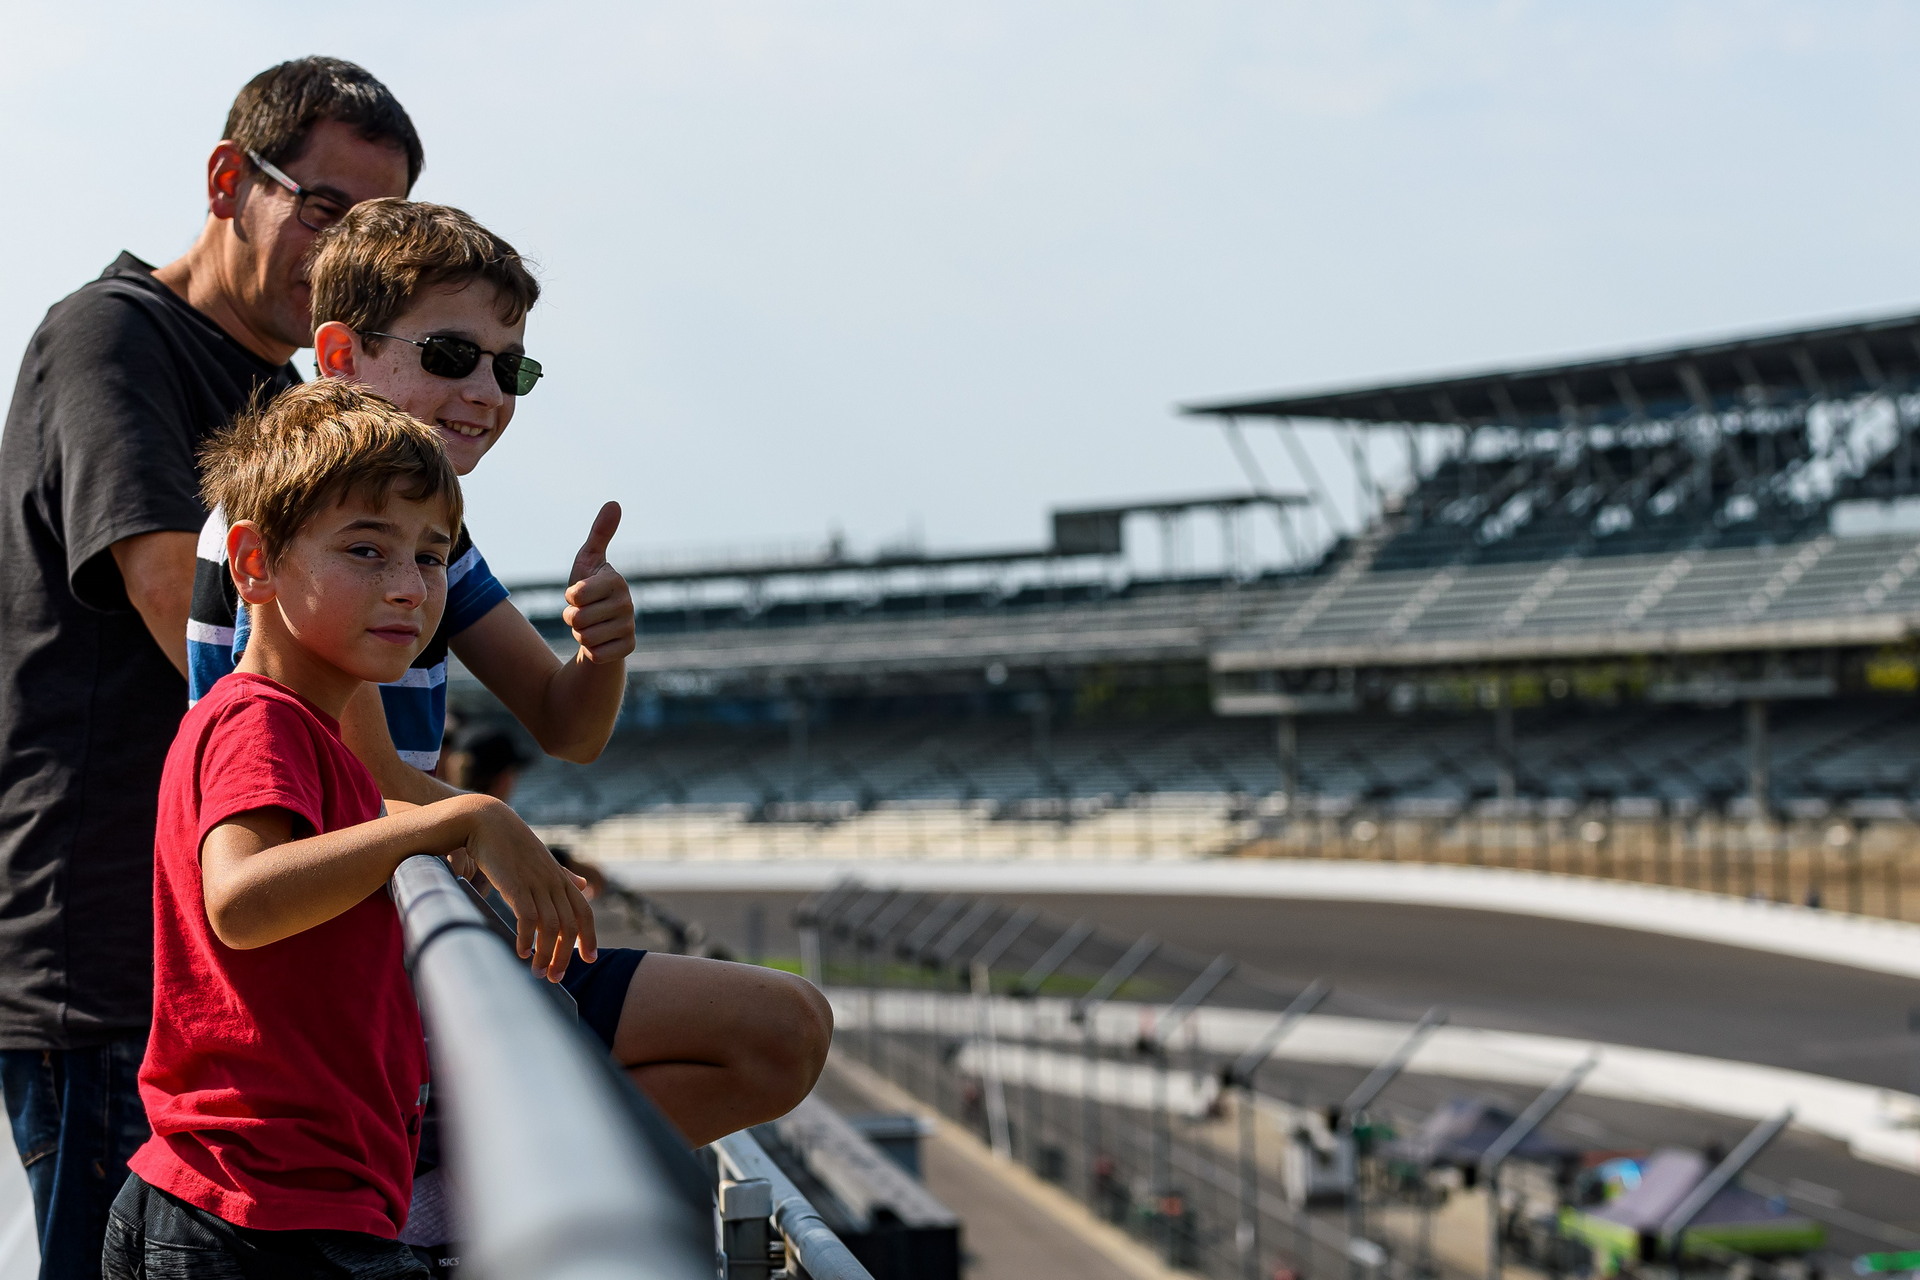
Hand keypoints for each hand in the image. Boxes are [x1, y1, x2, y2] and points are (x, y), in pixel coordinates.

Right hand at [458, 796, 597, 980]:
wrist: (486, 821)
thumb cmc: (512, 843)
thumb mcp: (543, 860)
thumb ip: (563, 875)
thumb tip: (582, 884)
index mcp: (560, 879)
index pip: (584, 913)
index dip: (589, 937)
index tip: (589, 959)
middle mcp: (553, 882)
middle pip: (570, 926)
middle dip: (566, 955)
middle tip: (556, 978)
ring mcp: (536, 883)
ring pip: (552, 926)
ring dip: (547, 954)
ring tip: (538, 973)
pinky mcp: (515, 885)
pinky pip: (528, 917)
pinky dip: (528, 938)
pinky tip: (522, 953)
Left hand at [562, 502, 634, 665]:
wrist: (600, 629)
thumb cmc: (590, 593)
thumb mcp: (588, 562)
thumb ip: (599, 534)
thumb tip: (614, 503)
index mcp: (616, 581)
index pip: (574, 595)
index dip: (569, 598)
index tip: (579, 595)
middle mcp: (627, 603)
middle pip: (576, 618)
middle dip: (572, 619)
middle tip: (584, 614)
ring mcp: (629, 627)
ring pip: (584, 637)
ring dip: (580, 635)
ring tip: (591, 627)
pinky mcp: (628, 648)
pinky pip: (595, 653)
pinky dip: (591, 651)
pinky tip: (600, 643)